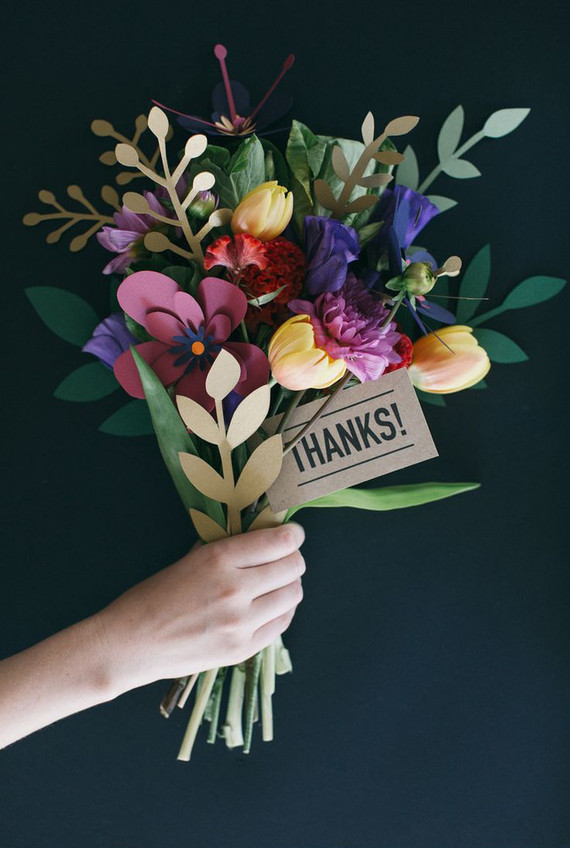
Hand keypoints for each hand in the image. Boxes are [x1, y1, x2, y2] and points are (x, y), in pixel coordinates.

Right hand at [96, 523, 305, 695]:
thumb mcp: (191, 559)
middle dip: (293, 559)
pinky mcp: (242, 649)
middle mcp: (235, 589)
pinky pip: (281, 624)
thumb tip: (266, 538)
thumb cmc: (155, 596)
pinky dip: (281, 611)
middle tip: (284, 559)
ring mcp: (241, 623)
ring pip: (293, 595)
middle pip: (293, 567)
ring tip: (275, 584)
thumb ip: (230, 550)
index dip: (293, 535)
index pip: (280, 542)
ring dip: (289, 585)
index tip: (293, 534)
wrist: (130, 644)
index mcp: (219, 559)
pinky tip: (269, 606)